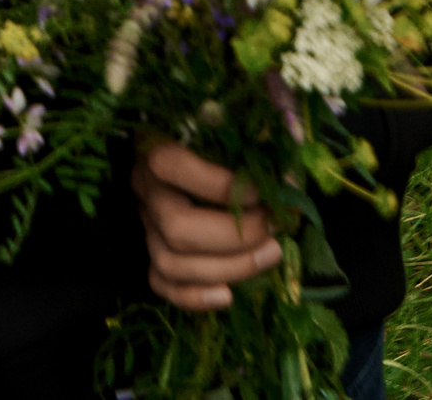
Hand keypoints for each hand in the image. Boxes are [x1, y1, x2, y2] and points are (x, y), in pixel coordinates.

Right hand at [132, 138, 283, 310]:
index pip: (170, 166)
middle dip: (234, 237)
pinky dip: (192, 297)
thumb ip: (255, 150)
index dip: (217, 185)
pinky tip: (227, 296)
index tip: (261, 194)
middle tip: (274, 230)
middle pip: (176, 227)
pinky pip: (159, 283)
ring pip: (170, 262)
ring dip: (227, 268)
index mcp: (155, 148)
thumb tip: (286, 183)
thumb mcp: (231, 134)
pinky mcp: (151, 252)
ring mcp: (145, 224)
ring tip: (271, 254)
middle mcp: (145, 190)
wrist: (194, 161)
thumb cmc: (218, 143)